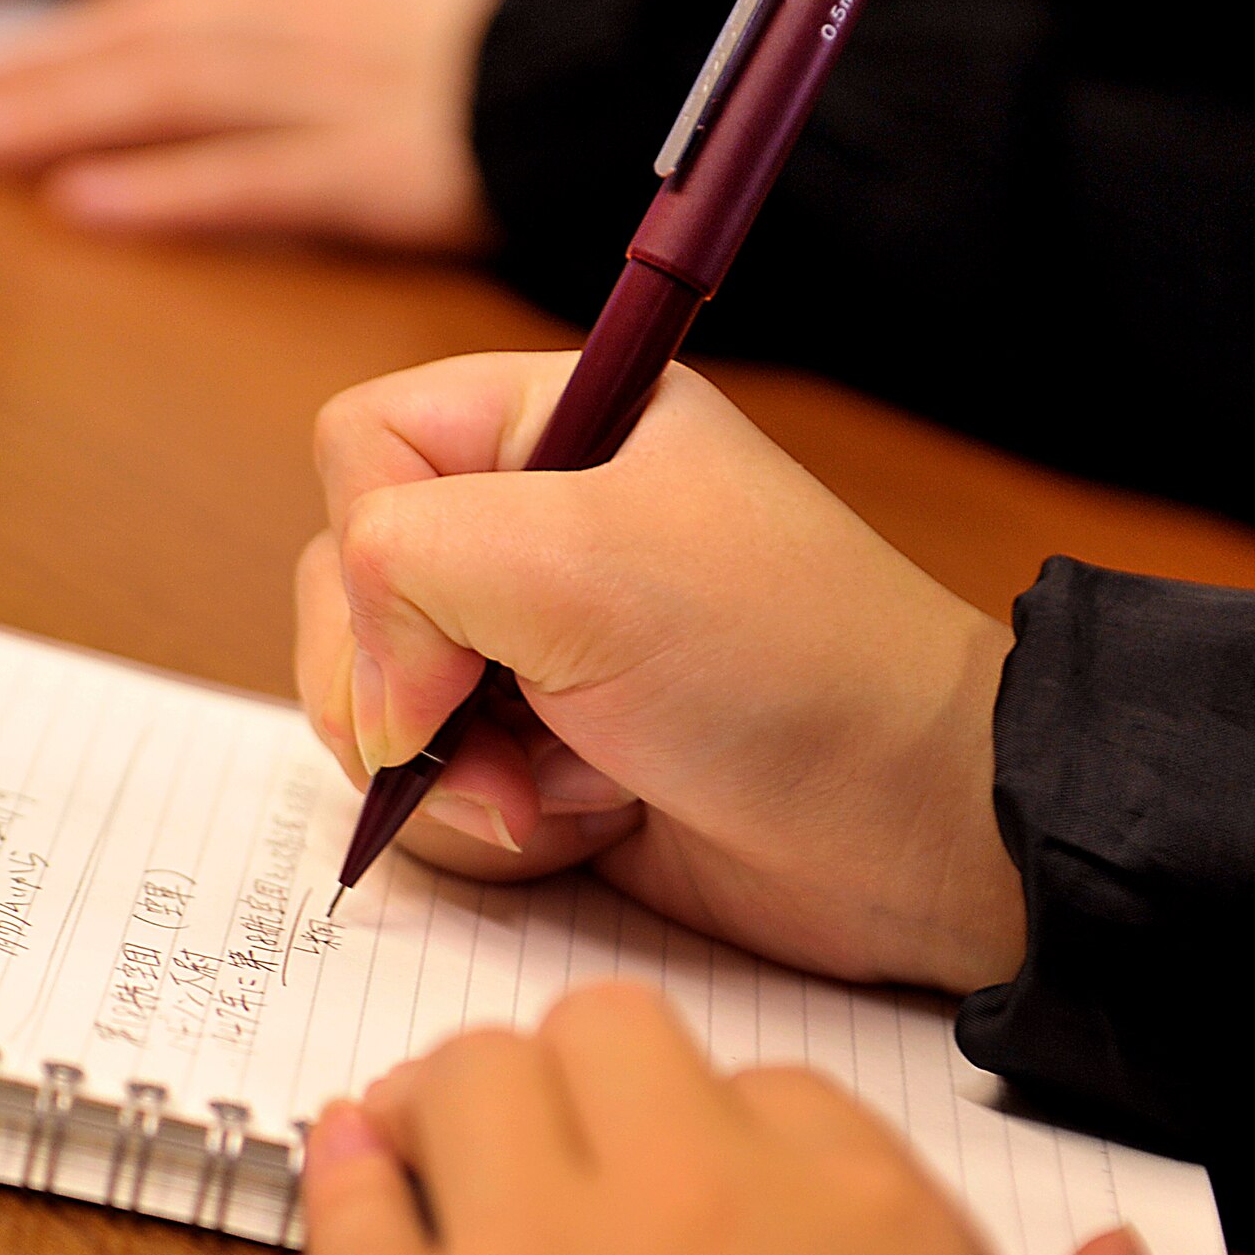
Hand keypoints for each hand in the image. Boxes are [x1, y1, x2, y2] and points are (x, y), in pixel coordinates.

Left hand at [0, 0, 501, 251]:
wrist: (610, 89)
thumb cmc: (504, 64)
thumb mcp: (390, 15)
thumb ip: (295, 33)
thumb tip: (194, 44)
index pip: (168, 2)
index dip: (72, 36)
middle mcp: (313, 28)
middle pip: (151, 43)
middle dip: (42, 74)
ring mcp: (345, 96)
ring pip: (180, 96)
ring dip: (69, 117)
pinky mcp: (380, 171)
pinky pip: (255, 179)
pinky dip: (166, 191)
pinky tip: (86, 206)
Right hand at [294, 351, 1023, 995]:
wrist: (907, 829)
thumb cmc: (779, 664)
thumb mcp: (579, 560)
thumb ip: (405, 561)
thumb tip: (376, 692)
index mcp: (549, 425)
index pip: (359, 448)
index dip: (376, 553)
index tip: (456, 645)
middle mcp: (529, 529)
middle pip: (347, 588)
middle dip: (400, 692)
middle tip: (487, 739)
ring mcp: (530, 650)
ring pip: (377, 707)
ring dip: (454, 775)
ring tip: (564, 793)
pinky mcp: (539, 758)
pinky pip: (436, 794)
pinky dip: (494, 827)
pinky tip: (591, 824)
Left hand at [300, 983, 1186, 1254]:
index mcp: (873, 1245)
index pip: (792, 1093)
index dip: (744, 1146)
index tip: (721, 1204)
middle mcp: (703, 1214)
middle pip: (615, 1034)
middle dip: (593, 1091)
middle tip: (577, 1167)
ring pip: (470, 1072)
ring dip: (459, 1114)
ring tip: (458, 1170)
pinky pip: (348, 1198)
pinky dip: (348, 1180)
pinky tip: (361, 1182)